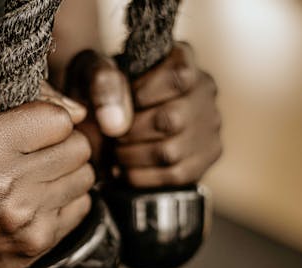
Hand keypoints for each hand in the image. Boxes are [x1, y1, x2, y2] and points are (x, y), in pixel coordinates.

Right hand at [0, 88, 93, 267]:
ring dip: (68, 174)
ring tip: (38, 180)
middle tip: (40, 156)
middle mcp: (2, 180)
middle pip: (79, 147)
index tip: (38, 130)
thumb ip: (23, 98)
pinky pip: (82, 205)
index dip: (52, 120)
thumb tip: (79, 110)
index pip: (59, 118)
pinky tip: (39, 204)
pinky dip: (66, 201)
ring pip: (86, 176)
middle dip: (65, 146)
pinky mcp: (38, 239)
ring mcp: (22, 214)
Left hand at [65, 43, 221, 186]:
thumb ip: (102, 83)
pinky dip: (140, 175)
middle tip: (113, 133)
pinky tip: (125, 167)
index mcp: (181, 58)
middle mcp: (204, 89)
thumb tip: (115, 125)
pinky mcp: (207, 156)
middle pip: (170, 120)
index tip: (124, 101)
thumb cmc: (101, 89)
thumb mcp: (92, 71)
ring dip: (132, 155)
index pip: (177, 77)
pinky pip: (174, 175)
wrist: (108, 116)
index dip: (143, 95)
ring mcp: (209, 125)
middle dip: (130, 131)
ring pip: (171, 151)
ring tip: (116, 150)